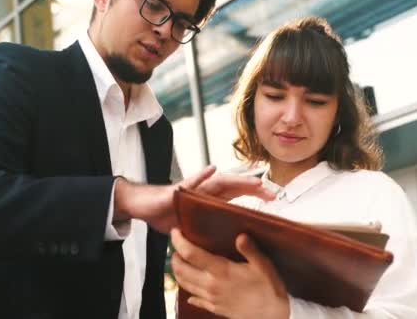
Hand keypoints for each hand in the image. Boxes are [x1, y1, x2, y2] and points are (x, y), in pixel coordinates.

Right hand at [115, 166, 274, 232]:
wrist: (144, 207)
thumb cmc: (168, 214)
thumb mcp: (193, 227)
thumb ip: (208, 231)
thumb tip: (226, 246)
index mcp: (210, 199)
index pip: (237, 194)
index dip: (254, 194)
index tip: (272, 198)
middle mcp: (204, 191)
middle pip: (232, 186)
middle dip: (252, 187)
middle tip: (271, 192)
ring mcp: (192, 189)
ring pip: (217, 181)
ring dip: (236, 180)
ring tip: (252, 181)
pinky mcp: (176, 190)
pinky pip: (189, 182)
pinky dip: (200, 177)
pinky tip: (210, 170)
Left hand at [171, 228, 289, 318]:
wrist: (273, 316)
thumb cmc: (269, 288)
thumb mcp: (264, 265)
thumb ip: (250, 250)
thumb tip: (240, 236)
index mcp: (222, 271)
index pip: (191, 254)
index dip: (179, 242)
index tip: (175, 231)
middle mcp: (212, 285)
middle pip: (181, 270)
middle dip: (174, 257)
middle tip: (176, 247)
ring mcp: (211, 298)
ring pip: (184, 285)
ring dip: (178, 272)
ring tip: (180, 261)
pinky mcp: (215, 308)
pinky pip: (195, 299)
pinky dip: (188, 291)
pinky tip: (190, 288)